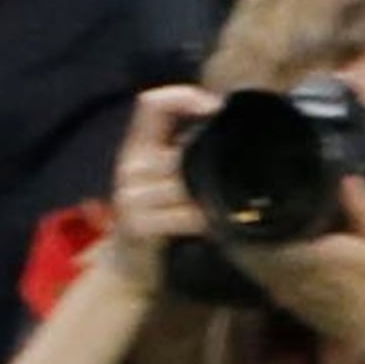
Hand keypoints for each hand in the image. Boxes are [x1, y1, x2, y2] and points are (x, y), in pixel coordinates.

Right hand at [104, 84, 221, 297]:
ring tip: (227, 204)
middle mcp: (130, 167)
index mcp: (136, 146)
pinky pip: (187, 214)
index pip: (152, 104)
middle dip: (212, 163)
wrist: (127, 266)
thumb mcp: (162, 175)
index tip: (216, 108)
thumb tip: (228, 123)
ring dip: (213, 195)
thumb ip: (185, 150)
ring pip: (188, 183)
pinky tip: (214, 224)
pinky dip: (207, 218)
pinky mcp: (139, 226)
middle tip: (237, 172)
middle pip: (182, 150)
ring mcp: (131, 197)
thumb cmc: (155, 216)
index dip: (184, 97)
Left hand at [230, 177, 364, 346]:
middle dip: (232, 226)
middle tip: (222, 201)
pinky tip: (253, 242)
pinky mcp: (287, 301)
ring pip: (246, 265)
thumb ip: (363, 207)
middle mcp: (289, 278)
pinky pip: (257, 276)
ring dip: (238, 242)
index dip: (241, 216)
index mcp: (309, 259)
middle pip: (242, 250)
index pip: (258, 238)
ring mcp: (285, 292)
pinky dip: (250, 258)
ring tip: (231, 216)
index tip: (232, 195)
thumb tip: (347, 177)